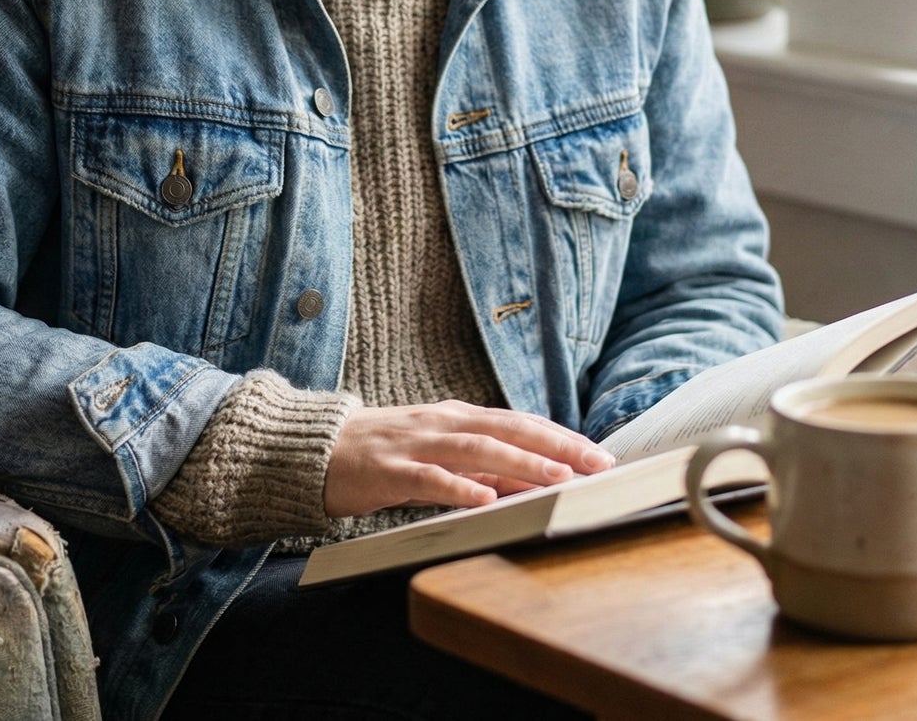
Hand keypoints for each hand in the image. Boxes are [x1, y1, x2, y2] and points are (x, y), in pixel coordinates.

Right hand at [323, 399, 615, 518]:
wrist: (316, 449)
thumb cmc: (385, 454)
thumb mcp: (439, 455)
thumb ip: (483, 466)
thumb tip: (534, 481)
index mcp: (457, 417)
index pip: (519, 423)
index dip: (561, 437)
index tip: (600, 455)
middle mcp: (442, 423)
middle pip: (507, 429)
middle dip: (556, 446)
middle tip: (597, 464)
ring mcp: (415, 444)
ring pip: (476, 449)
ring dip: (521, 462)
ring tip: (558, 478)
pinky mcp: (388, 470)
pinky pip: (428, 479)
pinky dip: (458, 487)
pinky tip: (485, 499)